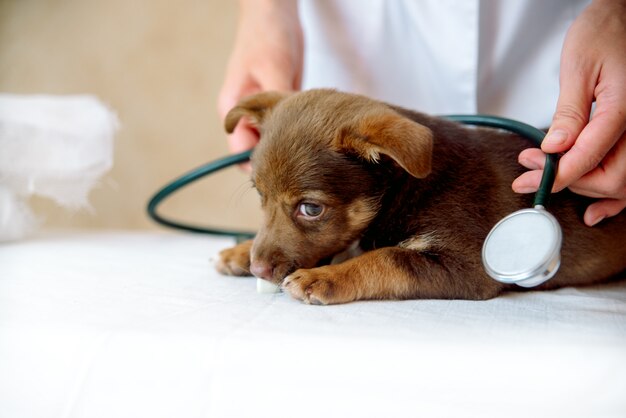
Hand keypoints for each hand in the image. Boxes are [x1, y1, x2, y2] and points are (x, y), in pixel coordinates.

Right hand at [217, 0, 302, 169]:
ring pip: (275, 142)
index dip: (263, 167)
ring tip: (313, 144)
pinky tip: (315, 129)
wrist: (274, 13)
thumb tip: (285, 137)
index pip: (242, 153)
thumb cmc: (267, 36)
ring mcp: (261, 112)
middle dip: (281, 158)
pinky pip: (287, 128)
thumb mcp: (274, 70)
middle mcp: (245, 115)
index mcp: (232, 110)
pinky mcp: (278, 107)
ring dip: (292, 145)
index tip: (289, 172)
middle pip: (260, 152)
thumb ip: (278, 105)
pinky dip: (300, 131)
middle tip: (308, 160)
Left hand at [513, 0, 625, 225]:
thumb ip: (569, 112)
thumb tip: (554, 148)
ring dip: (586, 189)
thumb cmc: (605, 29)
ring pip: (623, 181)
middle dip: (569, 181)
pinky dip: (614, 197)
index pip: (590, 156)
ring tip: (548, 184)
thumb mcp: (579, 66)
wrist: (625, 14)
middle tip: (530, 173)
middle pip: (611, 177)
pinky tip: (594, 211)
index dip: (558, 173)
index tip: (530, 177)